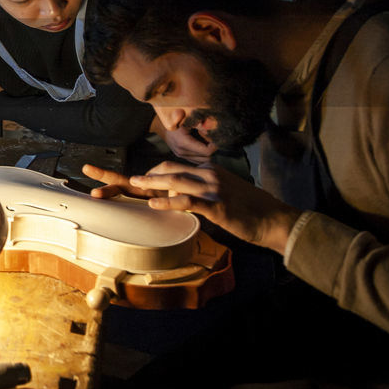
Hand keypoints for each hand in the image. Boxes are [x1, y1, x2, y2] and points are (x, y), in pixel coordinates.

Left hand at [83, 161, 301, 254]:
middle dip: (137, 177)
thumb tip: (176, 198)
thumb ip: (198, 194)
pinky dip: (170, 201)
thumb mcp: (219, 197)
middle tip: (114, 181)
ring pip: (174, 180)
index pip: (168, 169)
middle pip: (164, 170)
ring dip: (150, 183)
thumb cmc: (246, 211)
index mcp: (204, 171)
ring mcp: (211, 188)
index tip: (122, 181)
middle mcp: (206, 174)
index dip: (143, 175)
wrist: (274, 219)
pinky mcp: (217, 205)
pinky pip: (188, 200)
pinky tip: (154, 204)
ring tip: (131, 184)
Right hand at [151, 115, 216, 163]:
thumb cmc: (176, 119)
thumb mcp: (189, 118)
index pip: (207, 152)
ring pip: (203, 160)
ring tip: (205, 141)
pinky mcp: (181, 156)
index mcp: (183, 143)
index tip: (215, 137)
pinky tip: (200, 145)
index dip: (214, 145)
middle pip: (207, 158)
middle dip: (212, 149)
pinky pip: (197, 160)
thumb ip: (202, 125)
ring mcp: (181, 155)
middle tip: (211, 138)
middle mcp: (182, 152)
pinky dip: (202, 154)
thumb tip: (212, 131)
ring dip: (207, 152)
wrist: (161, 124)